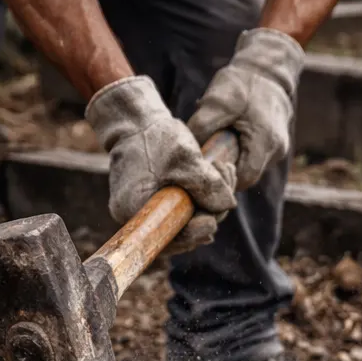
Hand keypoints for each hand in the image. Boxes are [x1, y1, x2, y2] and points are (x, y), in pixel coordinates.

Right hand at [86, 76, 237, 252]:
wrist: (136, 123)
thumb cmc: (155, 137)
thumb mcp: (184, 158)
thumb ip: (207, 184)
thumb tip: (228, 206)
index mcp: (134, 210)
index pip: (168, 237)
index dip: (194, 233)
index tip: (213, 221)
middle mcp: (135, 218)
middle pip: (180, 233)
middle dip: (209, 213)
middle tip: (227, 182)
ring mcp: (145, 213)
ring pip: (185, 222)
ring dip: (210, 204)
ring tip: (224, 171)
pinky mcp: (155, 206)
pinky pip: (181, 213)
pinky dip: (200, 201)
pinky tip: (218, 184)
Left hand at [189, 28, 303, 190]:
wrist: (268, 68)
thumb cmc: (243, 82)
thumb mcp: (216, 101)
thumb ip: (201, 127)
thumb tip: (188, 152)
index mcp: (265, 142)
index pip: (244, 179)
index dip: (224, 179)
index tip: (206, 167)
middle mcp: (276, 150)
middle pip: (247, 175)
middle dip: (226, 168)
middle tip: (208, 153)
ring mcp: (278, 149)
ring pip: (250, 166)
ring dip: (233, 158)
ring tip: (219, 139)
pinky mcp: (274, 145)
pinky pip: (254, 157)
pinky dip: (240, 151)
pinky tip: (230, 135)